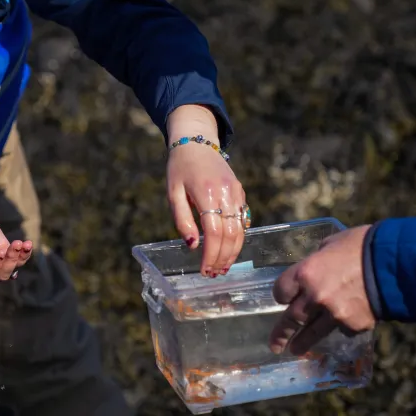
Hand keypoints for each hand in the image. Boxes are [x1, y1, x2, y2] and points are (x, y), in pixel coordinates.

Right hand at [0, 201, 32, 283]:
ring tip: (22, 244)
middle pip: (1, 274)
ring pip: (12, 266)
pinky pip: (18, 256)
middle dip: (9, 262)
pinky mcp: (5, 250)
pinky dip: (24, 252)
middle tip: (13, 246)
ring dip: (19, 258)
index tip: (0, 252)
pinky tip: (27, 244)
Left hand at [165, 104, 246, 276]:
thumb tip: (193, 245)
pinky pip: (242, 219)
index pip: (214, 232)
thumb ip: (182, 219)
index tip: (204, 270)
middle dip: (223, 258)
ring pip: (240, 230)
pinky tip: (229, 250)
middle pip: (230, 234)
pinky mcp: (240, 192)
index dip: (211, 255)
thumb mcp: (173, 193)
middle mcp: (226, 193)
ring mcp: (236, 192)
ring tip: (223, 267)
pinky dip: (238, 237)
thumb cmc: (179, 169)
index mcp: (206, 193)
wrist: (195, 142)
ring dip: (233, 252)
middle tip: (214, 273)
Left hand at [268, 224, 376, 355]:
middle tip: (275, 345)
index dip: (283, 295)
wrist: (395, 263)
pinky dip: (340, 327)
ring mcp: (333, 313)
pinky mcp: (352, 324)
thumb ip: (318, 260)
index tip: (284, 299)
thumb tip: (315, 267)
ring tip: (294, 351)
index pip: (281, 291)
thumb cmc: (362, 245)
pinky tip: (342, 326)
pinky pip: (341, 328)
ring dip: (302, 342)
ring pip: (312, 332)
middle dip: (282, 332)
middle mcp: (315, 296)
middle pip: (292, 317)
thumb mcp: (332, 244)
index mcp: (306, 272)